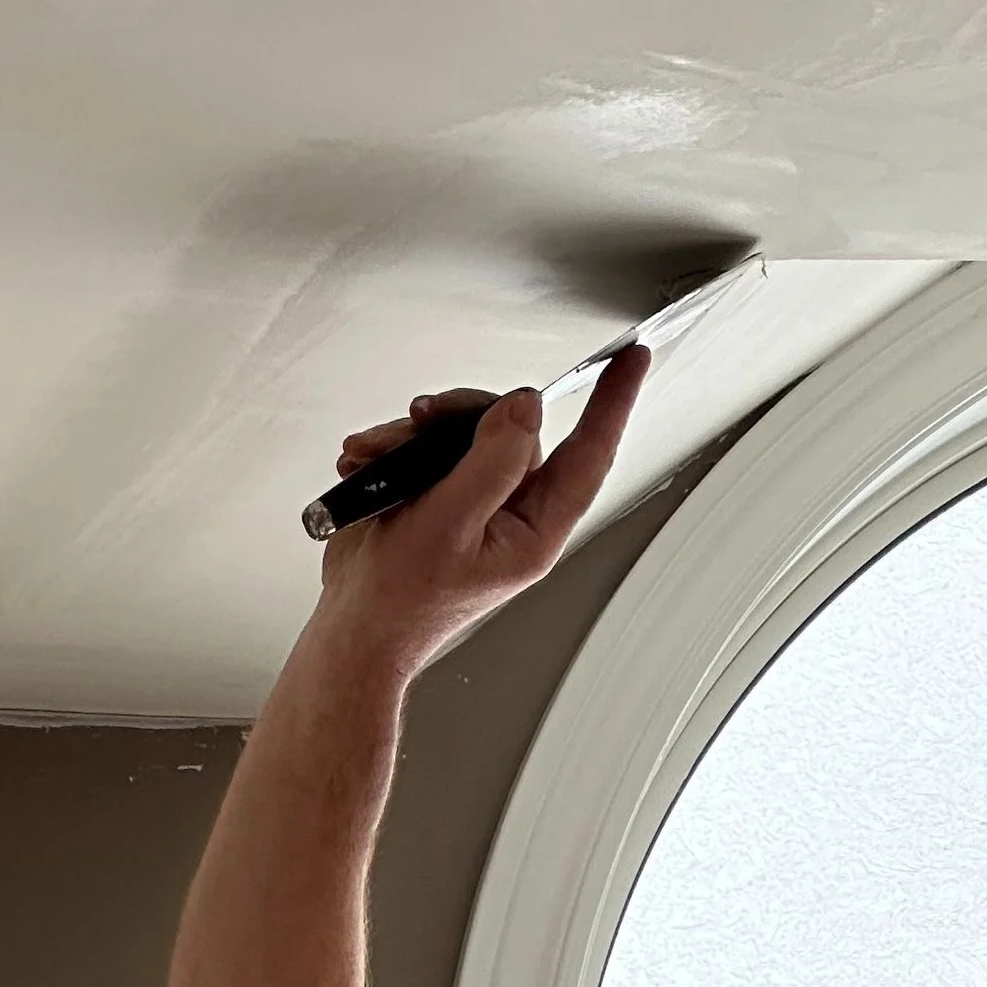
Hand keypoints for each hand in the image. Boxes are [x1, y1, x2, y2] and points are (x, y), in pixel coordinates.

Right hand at [308, 344, 649, 683]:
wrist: (353, 624)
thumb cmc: (401, 601)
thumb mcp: (449, 525)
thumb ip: (492, 462)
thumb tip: (524, 409)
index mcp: (532, 529)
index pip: (589, 454)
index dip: (613, 404)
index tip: (632, 361)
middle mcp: (510, 511)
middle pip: (510, 427)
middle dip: (459, 413)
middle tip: (423, 418)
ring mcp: (475, 500)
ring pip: (464, 429)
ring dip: (413, 434)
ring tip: (378, 456)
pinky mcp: (440, 492)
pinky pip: (429, 443)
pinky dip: (394, 446)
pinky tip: (369, 462)